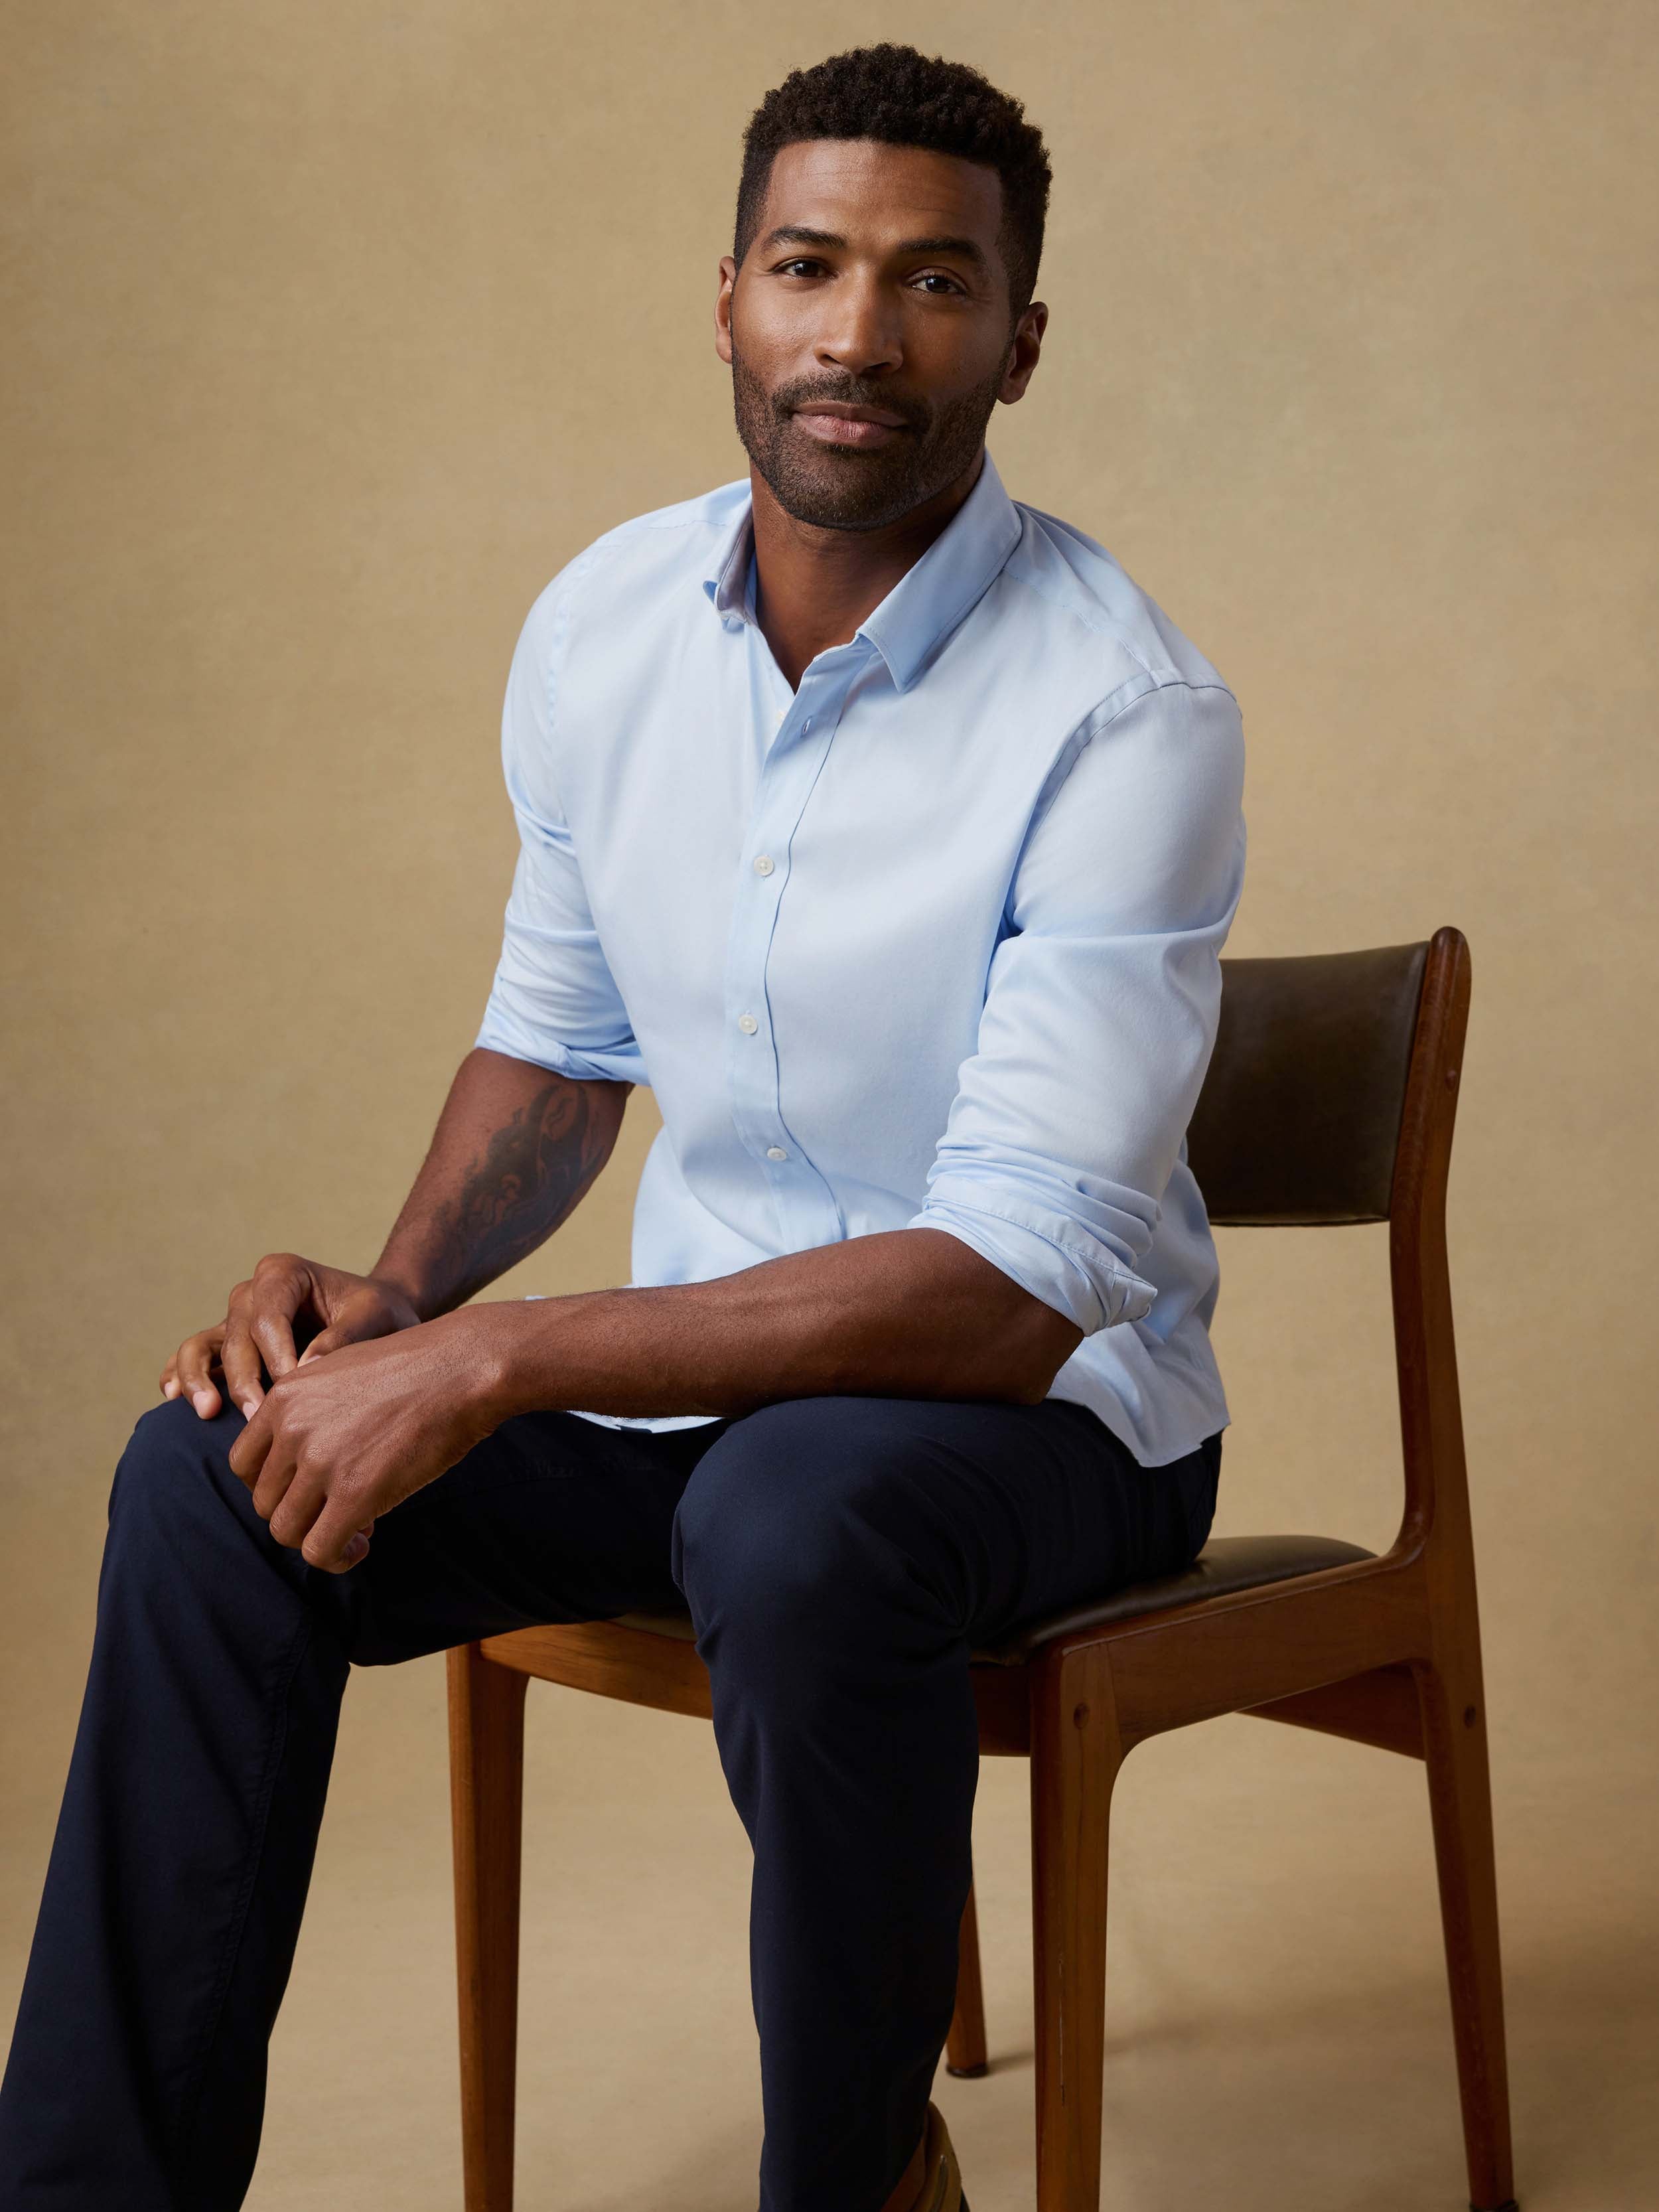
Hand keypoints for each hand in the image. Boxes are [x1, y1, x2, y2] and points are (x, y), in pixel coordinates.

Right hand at [161, 1254, 423, 1422]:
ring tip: (208, 1412)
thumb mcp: (377, 1316)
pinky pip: (192, 1359)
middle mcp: (251, 1293)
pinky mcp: (225, 1346)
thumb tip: (306, 1368)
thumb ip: (345, 1336)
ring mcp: (233, 1320)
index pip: (269, 1318)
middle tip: (258, 1419)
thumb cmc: (380, 1314)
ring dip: (199, 1379)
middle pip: (236, 1338)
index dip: (276, 1356)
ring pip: (201, 1346)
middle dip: (244, 1380)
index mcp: (284, 1274)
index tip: (293, 1390)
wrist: (376, 1319)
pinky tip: (176, 1401)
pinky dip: (180, 1377)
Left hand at [226, 1309, 508, 1572]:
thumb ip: (309, 1409)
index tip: (309, 1488)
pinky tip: (362, 1545)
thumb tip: (300, 1458)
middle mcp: (292, 1429)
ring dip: (316, 1538)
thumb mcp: (341, 1371)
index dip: (275, 1485)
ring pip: (286, 1531)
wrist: (463, 1367)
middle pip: (263, 1502)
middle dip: (299, 1513)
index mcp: (284, 1397)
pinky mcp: (354, 1494)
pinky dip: (337, 1558)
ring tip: (355, 1529)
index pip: (242, 1464)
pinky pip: (319, 1551)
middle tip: (340, 1509)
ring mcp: (320, 1463)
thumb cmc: (417, 1368)